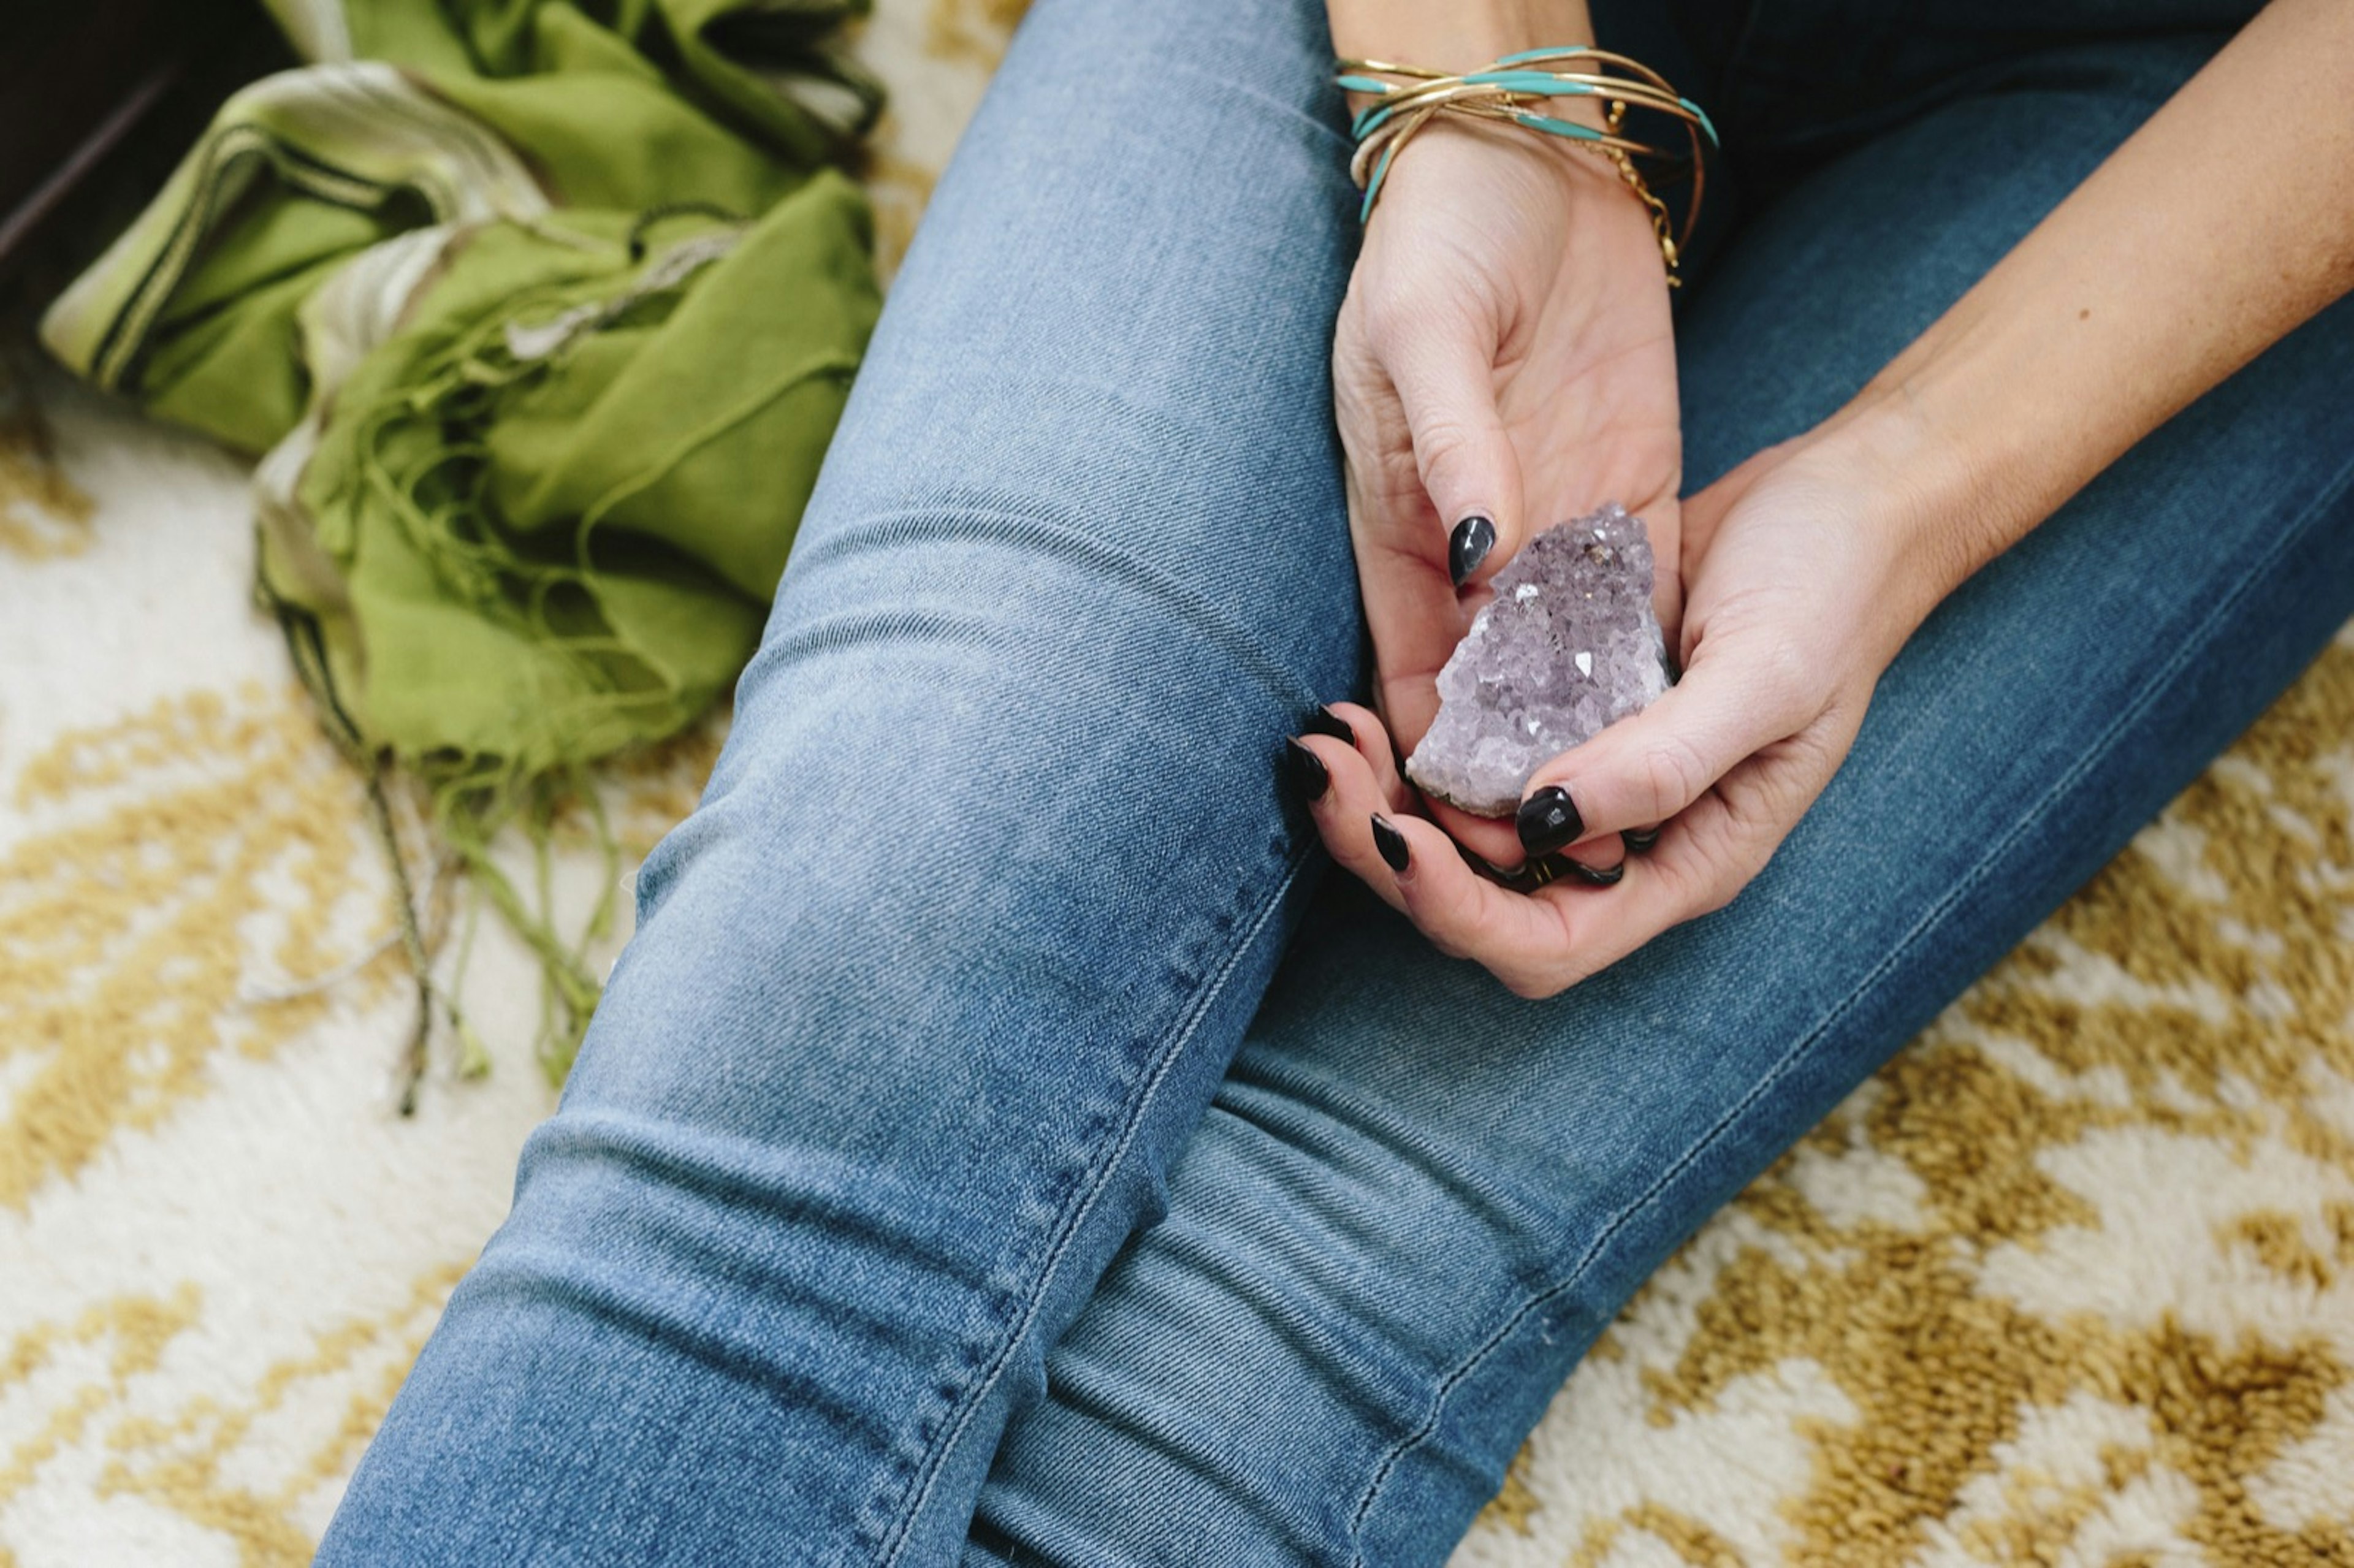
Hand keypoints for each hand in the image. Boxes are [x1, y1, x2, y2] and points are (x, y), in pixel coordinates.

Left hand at [1297, 408, 1956, 996]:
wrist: (1852, 499)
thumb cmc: (1833, 590)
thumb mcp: (1767, 676)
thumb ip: (1666, 759)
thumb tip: (1541, 823)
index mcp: (1687, 860)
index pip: (1547, 941)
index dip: (1456, 908)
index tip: (1389, 830)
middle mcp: (1628, 838)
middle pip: (1480, 902)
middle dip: (1388, 854)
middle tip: (1319, 770)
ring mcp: (1591, 779)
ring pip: (1460, 836)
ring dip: (1383, 801)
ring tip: (1325, 738)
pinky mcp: (1565, 714)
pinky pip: (1471, 759)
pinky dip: (1413, 746)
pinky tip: (1365, 699)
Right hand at [1332, 117, 1682, 869]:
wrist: (1525, 160)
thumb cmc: (1439, 241)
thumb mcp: (1421, 335)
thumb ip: (1450, 449)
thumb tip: (1475, 563)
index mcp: (1398, 535)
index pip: (1409, 683)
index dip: (1431, 769)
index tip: (1472, 833)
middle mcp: (1475, 559)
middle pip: (1490, 706)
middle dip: (1513, 788)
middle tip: (1562, 865)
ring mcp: (1554, 536)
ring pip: (1568, 677)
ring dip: (1590, 747)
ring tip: (1629, 829)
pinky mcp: (1627, 504)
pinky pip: (1635, 612)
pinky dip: (1647, 674)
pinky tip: (1678, 733)